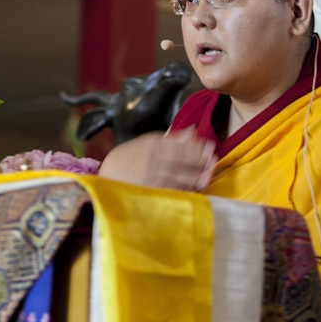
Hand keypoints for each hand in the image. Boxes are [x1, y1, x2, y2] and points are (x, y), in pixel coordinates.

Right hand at [99, 127, 216, 190]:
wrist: (107, 178)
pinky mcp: (153, 191)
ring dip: (198, 175)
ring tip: (208, 175)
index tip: (210, 146)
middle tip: (213, 160)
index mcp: (152, 144)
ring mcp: (154, 175)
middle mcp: (154, 158)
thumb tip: (194, 130)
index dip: (198, 146)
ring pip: (182, 175)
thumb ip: (172, 138)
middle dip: (201, 159)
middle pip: (184, 158)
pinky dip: (187, 189)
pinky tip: (194, 188)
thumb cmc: (129, 160)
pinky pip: (175, 190)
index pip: (181, 143)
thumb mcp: (147, 144)